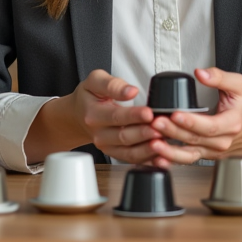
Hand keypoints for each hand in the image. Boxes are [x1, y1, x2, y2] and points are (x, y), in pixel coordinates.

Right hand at [26, 69, 162, 164]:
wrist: (77, 115)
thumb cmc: (88, 97)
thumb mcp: (94, 81)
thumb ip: (112, 84)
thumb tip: (130, 90)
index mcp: (94, 115)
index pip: (115, 116)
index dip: (133, 116)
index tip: (149, 113)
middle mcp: (99, 134)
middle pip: (124, 137)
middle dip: (145, 133)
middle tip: (161, 128)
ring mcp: (107, 147)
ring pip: (130, 153)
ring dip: (148, 149)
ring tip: (164, 142)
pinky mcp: (116, 154)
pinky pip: (133, 160)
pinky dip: (148, 160)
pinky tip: (162, 158)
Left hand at [145, 68, 241, 169]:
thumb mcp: (239, 86)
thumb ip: (220, 77)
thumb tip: (201, 73)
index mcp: (231, 123)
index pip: (210, 126)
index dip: (191, 121)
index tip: (175, 114)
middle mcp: (222, 141)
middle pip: (194, 139)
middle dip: (172, 132)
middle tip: (155, 122)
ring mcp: (212, 151)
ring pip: (188, 154)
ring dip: (169, 150)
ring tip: (153, 142)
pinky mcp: (204, 155)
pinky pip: (186, 160)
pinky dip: (171, 160)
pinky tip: (157, 157)